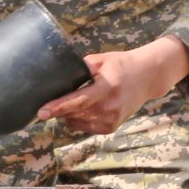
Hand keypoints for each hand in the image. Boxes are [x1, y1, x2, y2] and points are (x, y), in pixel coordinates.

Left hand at [37, 36, 188, 134]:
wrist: (147, 77)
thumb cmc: (121, 65)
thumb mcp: (102, 60)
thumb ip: (81, 68)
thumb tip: (56, 75)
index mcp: (108, 87)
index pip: (78, 100)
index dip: (58, 107)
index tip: (41, 112)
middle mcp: (111, 106)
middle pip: (75, 113)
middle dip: (58, 110)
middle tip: (49, 103)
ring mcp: (113, 119)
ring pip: (77, 122)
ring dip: (68, 113)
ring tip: (71, 100)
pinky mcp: (112, 127)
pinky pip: (85, 127)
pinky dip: (77, 120)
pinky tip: (80, 109)